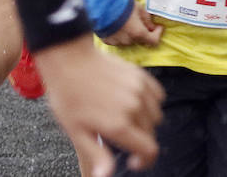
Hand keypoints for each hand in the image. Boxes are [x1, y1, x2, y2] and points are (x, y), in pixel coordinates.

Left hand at [35, 36, 163, 176]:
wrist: (71, 60)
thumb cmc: (68, 98)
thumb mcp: (76, 132)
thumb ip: (96, 155)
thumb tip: (106, 176)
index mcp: (119, 126)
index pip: (149, 150)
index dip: (145, 160)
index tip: (133, 161)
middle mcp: (135, 108)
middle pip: (151, 134)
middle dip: (140, 141)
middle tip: (121, 138)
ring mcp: (141, 90)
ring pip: (156, 116)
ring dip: (146, 123)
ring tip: (126, 119)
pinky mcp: (143, 76)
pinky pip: (157, 96)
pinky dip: (150, 104)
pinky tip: (134, 103)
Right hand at [102, 2, 163, 47]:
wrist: (101, 6)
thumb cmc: (123, 6)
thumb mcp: (139, 9)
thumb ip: (147, 20)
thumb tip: (151, 27)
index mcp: (138, 34)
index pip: (153, 41)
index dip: (158, 34)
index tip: (158, 27)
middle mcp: (128, 41)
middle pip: (140, 39)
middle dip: (143, 32)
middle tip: (142, 22)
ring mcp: (117, 42)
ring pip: (129, 40)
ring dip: (131, 34)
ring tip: (127, 22)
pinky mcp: (107, 41)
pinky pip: (118, 40)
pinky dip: (120, 35)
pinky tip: (118, 25)